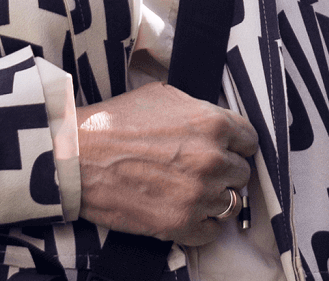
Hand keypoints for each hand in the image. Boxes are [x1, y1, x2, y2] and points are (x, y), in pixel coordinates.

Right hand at [74, 82, 257, 245]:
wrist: (78, 158)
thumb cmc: (115, 123)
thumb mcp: (163, 97)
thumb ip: (198, 109)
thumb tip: (213, 120)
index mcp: (212, 123)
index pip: (250, 140)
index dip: (237, 145)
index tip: (227, 151)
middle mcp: (212, 159)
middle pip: (242, 173)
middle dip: (225, 173)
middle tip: (203, 172)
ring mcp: (198, 194)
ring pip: (231, 204)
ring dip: (216, 200)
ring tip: (194, 194)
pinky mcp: (180, 223)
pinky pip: (212, 232)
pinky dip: (203, 226)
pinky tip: (187, 214)